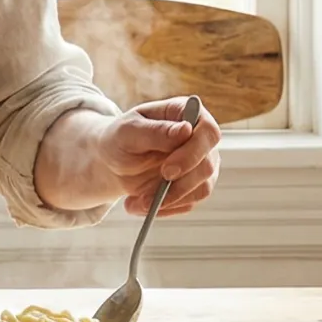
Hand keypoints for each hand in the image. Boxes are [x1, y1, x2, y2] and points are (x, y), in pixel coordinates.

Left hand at [93, 97, 222, 217]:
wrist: (113, 161)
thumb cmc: (120, 139)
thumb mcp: (128, 132)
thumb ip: (155, 131)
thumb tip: (186, 130)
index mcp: (186, 114)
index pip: (208, 132)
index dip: (193, 153)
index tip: (167, 171)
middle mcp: (200, 139)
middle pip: (207, 165)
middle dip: (178, 185)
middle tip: (148, 197)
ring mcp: (201, 163)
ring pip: (201, 188)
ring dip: (168, 200)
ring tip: (137, 202)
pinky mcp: (195, 186)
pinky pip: (188, 203)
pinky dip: (164, 208)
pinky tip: (140, 203)